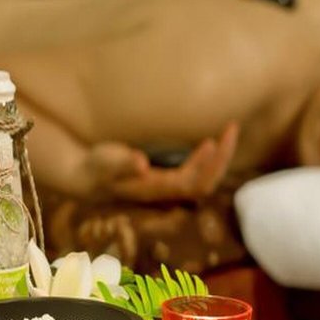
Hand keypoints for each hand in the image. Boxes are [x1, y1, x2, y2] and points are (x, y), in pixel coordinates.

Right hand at [86, 122, 239, 202]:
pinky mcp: (169, 180)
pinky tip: (214, 142)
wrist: (88, 180)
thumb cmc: (96, 169)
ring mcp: (170, 187)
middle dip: (223, 158)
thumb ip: (122, 163)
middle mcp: (167, 192)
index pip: (191, 182)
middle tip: (232, 128)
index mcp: (156, 189)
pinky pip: (199, 174)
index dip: (206, 164)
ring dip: (221, 158)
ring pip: (206, 179)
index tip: (213, 140)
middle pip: (206, 183)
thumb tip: (142, 164)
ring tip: (229, 131)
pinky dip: (211, 159)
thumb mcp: (104, 163)